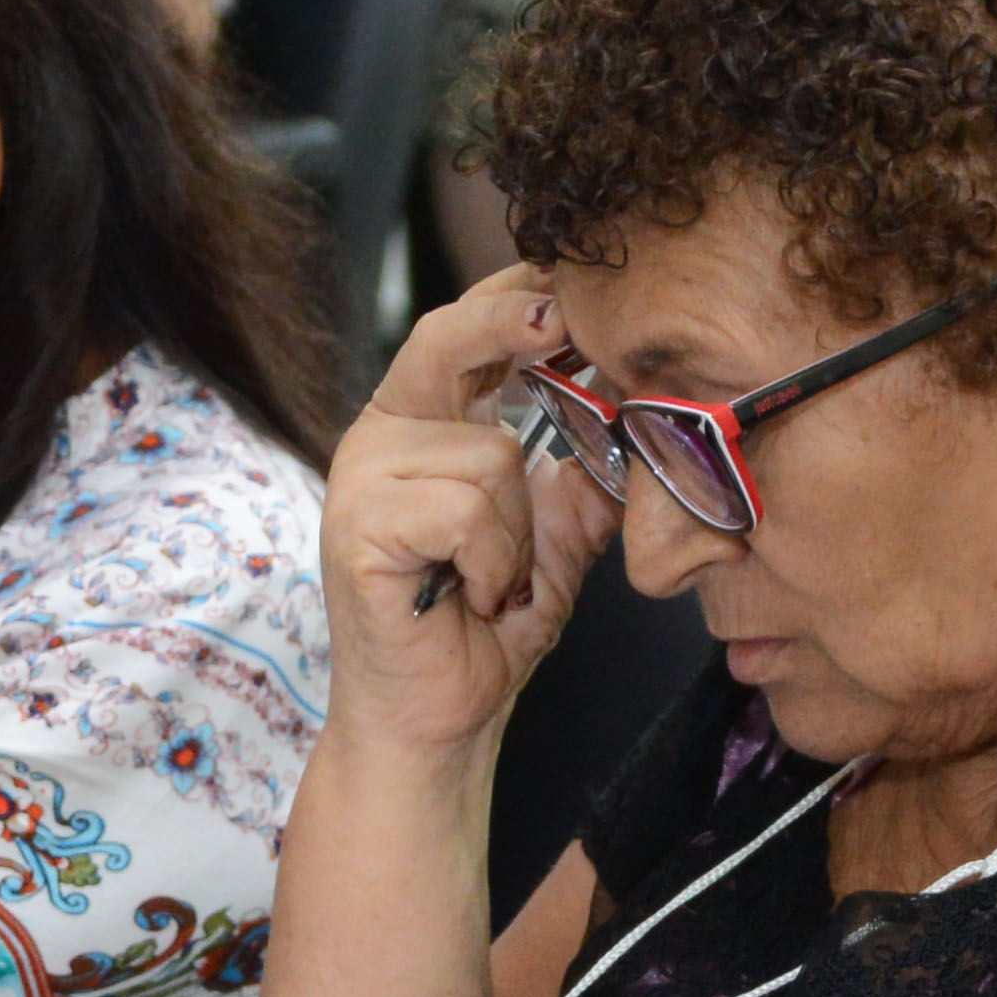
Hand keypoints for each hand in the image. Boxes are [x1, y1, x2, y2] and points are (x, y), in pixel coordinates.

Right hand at [325, 265, 617, 759]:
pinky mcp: (357, 528)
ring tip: (491, 580)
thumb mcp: (554, 544)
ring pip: (490, 454)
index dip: (518, 293)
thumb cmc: (482, 632)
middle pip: (451, 339)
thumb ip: (583, 485)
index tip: (574, 275)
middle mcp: (380, 439)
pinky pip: (466, 510)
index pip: (464, 329)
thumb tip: (639, 428)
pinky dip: (491, 561)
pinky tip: (470, 595)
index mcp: (419, 426)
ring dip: (517, 532)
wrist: (438, 722)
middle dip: (513, 324)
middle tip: (562, 323)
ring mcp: (360, 481)